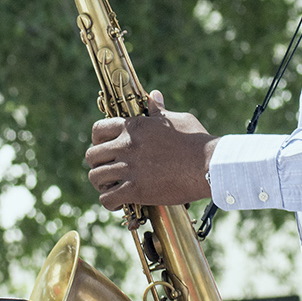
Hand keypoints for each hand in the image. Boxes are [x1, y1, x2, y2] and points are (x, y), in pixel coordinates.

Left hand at [84, 90, 217, 208]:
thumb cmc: (197, 141)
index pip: (98, 129)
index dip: (97, 140)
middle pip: (92, 155)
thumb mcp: (177, 120)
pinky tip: (119, 203)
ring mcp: (130, 168)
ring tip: (111, 187)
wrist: (209, 165)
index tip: (104, 148)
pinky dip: (110, 203)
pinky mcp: (136, 190)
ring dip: (101, 184)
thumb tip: (153, 96)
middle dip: (97, 164)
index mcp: (134, 126)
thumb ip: (159, 111)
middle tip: (107, 170)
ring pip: (96, 177)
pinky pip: (107, 198)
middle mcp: (127, 145)